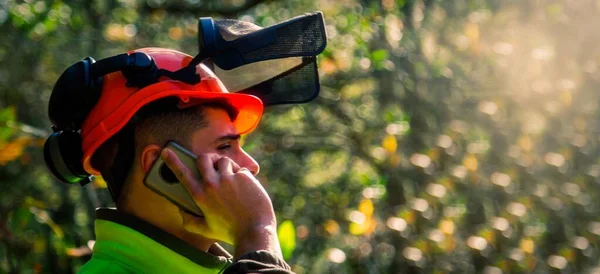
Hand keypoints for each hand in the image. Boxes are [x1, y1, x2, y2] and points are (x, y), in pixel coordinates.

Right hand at [160, 148, 281, 257]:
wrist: (254, 231)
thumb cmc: (230, 232)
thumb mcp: (206, 230)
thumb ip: (189, 222)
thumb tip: (181, 212)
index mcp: (200, 196)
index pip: (182, 174)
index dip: (172, 161)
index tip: (166, 152)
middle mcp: (211, 184)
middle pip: (203, 158)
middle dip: (207, 159)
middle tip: (212, 164)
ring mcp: (228, 179)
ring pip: (224, 160)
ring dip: (227, 167)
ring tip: (232, 180)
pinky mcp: (243, 176)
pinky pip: (240, 169)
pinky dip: (243, 176)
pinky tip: (247, 189)